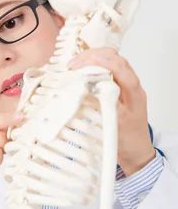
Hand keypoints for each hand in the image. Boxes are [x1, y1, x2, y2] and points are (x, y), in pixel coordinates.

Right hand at [69, 47, 155, 175]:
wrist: (135, 152)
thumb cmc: (127, 140)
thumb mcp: (116, 123)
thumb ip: (106, 104)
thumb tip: (91, 87)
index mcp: (134, 93)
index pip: (120, 67)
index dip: (100, 62)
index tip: (81, 64)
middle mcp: (131, 86)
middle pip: (115, 58)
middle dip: (93, 56)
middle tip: (73, 64)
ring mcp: (125, 86)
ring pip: (111, 62)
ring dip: (92, 60)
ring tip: (73, 67)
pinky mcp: (117, 89)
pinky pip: (107, 71)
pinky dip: (92, 68)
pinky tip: (79, 73)